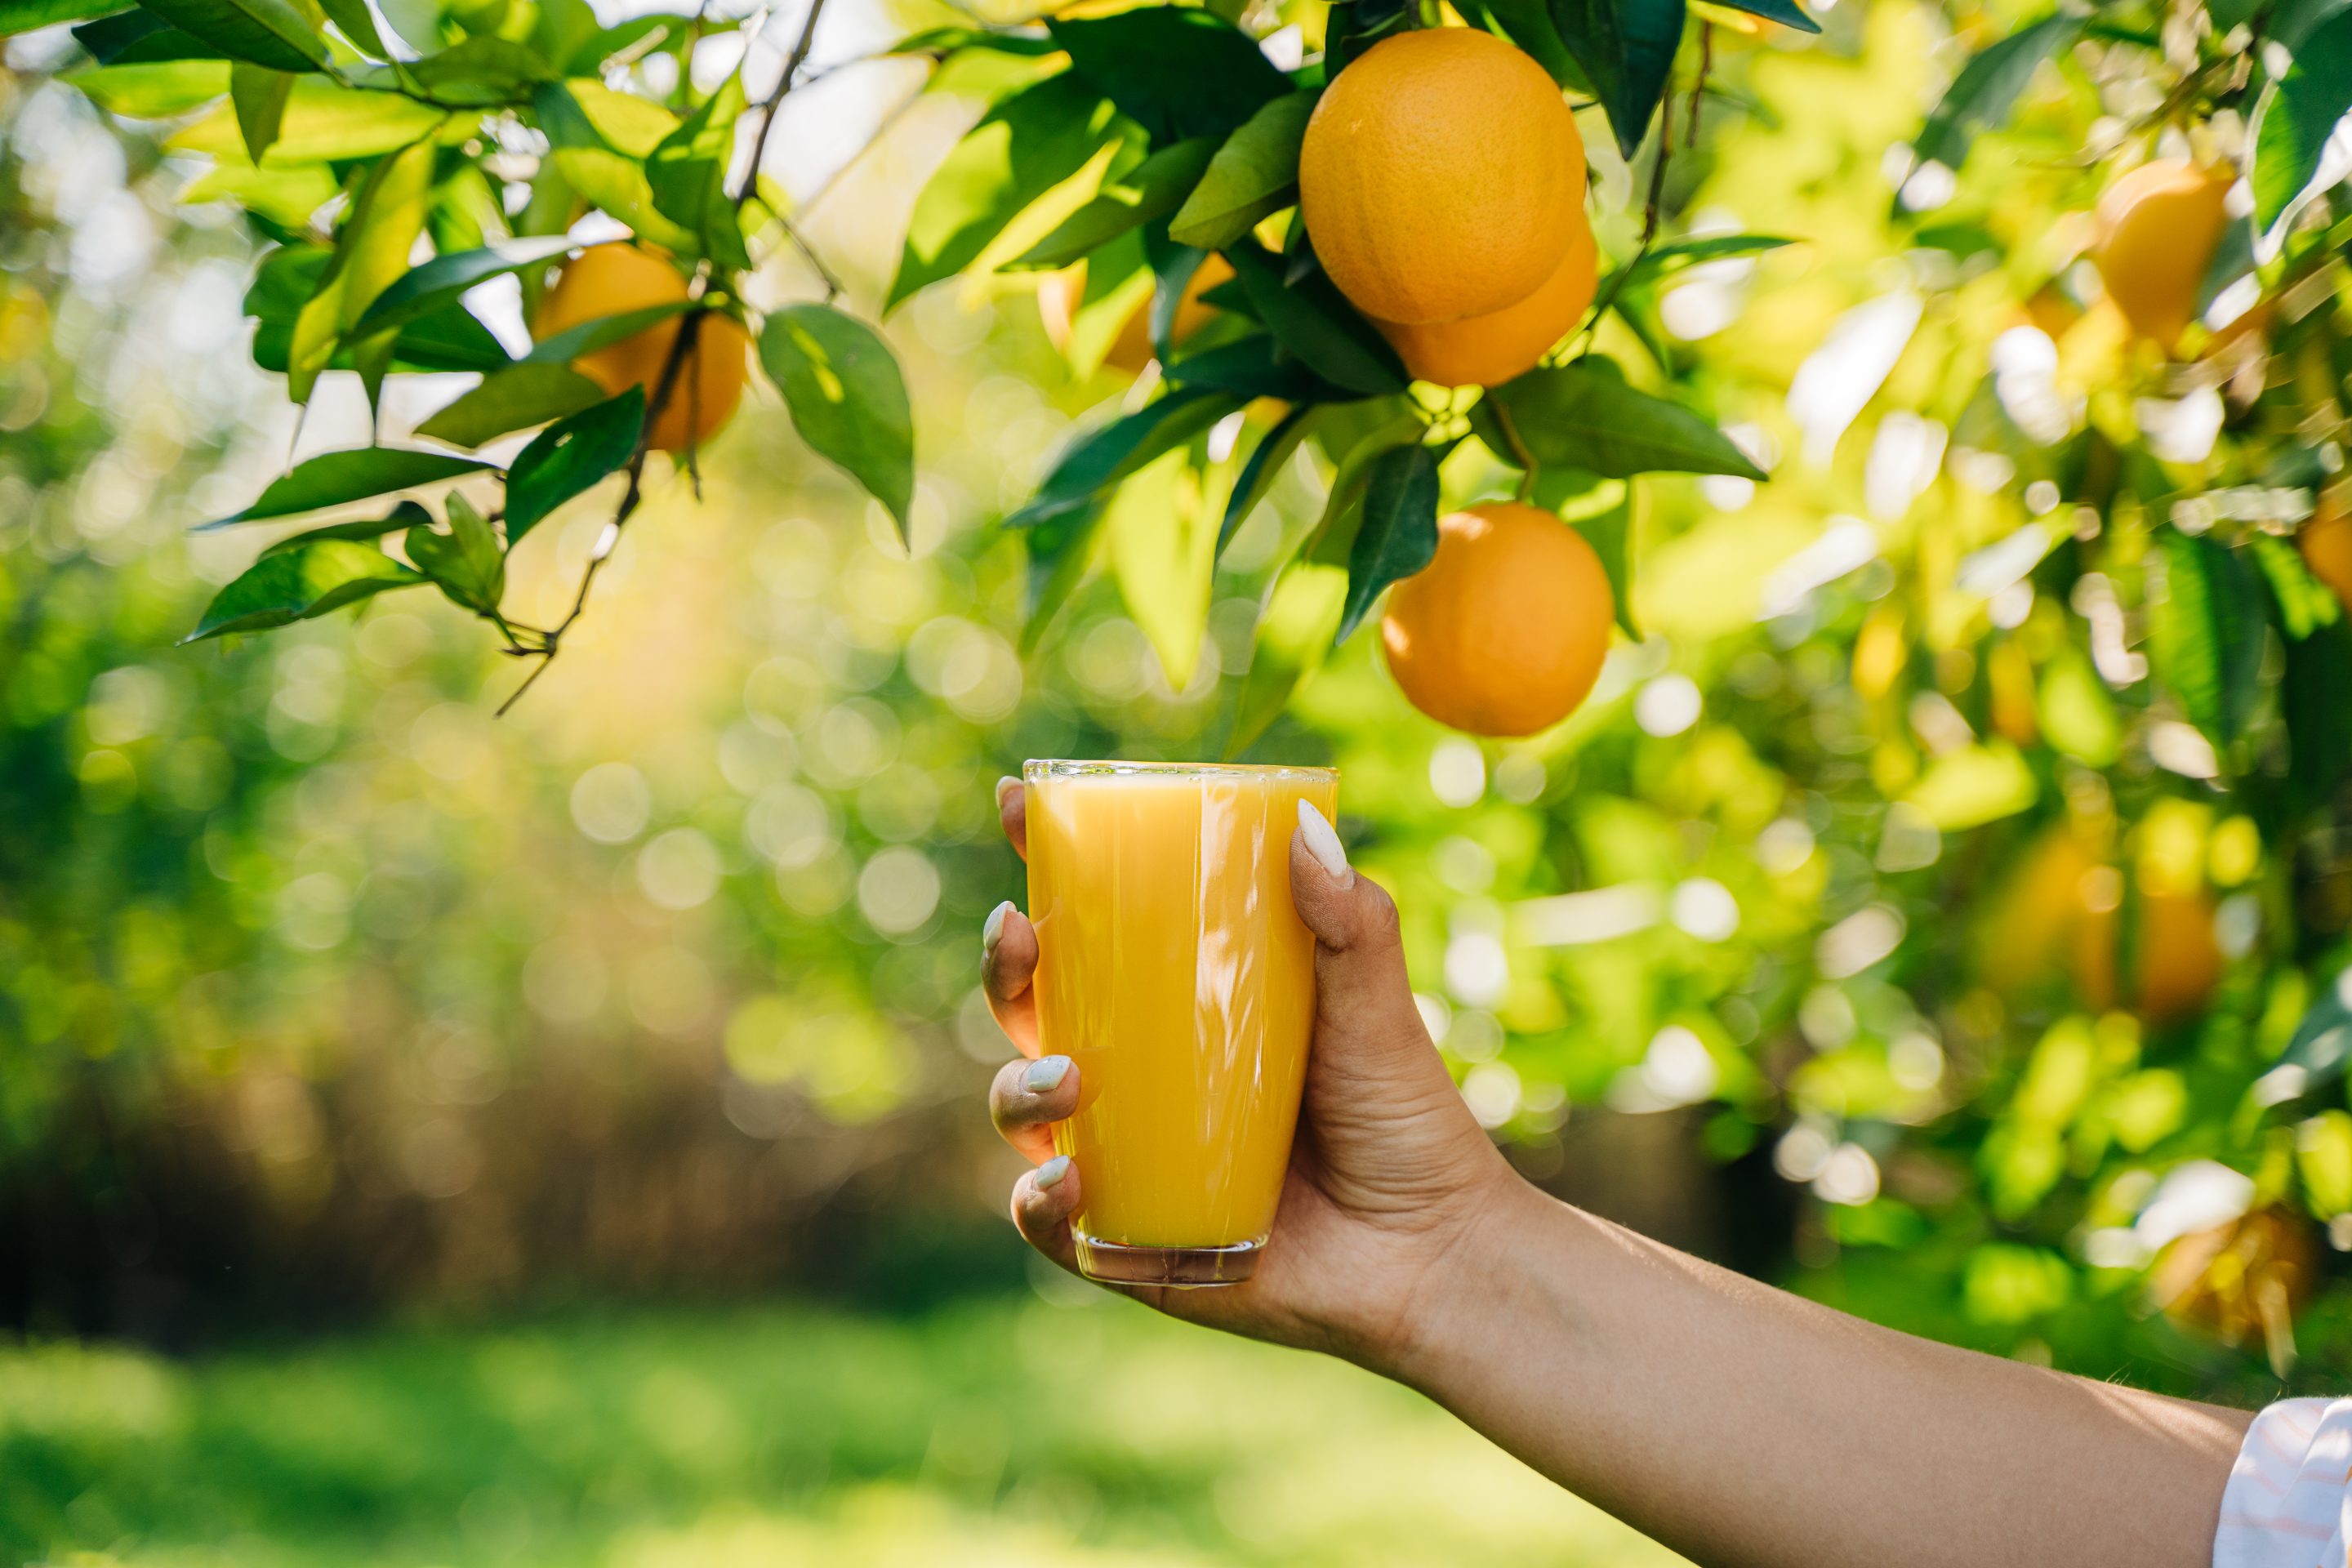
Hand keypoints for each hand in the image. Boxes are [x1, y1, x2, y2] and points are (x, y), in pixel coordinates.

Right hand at [981, 775, 1515, 1367]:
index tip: (1022, 801)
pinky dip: (1038, 1203)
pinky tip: (1064, 1182)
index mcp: (1177, 1006)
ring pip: (1025, 1110)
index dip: (1044, 864)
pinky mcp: (1132, 1245)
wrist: (1436, 1252)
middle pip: (1031, 1011)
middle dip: (1007, 970)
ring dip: (1018, 1087)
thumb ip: (1350, 921)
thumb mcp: (1374, 1006)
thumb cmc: (1403, 1117)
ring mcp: (1126, 1160)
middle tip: (1021, 935)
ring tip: (1066, 1079)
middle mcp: (1136, 1079)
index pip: (1091, 928)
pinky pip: (1053, 1226)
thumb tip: (1304, 827)